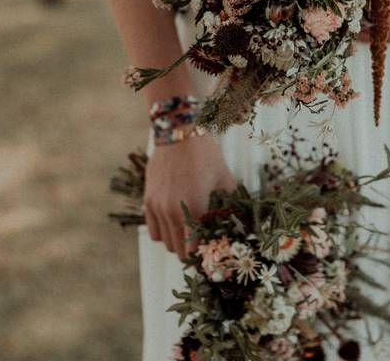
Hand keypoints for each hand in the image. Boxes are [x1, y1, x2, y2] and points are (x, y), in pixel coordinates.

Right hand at [144, 133, 235, 258]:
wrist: (178, 135)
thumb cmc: (205, 156)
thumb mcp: (224, 179)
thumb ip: (231, 204)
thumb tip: (241, 223)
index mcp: (194, 209)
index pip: (194, 249)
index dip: (204, 254)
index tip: (212, 251)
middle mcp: (173, 213)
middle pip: (179, 251)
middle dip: (191, 251)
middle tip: (203, 244)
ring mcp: (158, 208)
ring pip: (165, 243)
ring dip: (178, 243)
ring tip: (190, 233)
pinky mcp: (148, 202)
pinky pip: (153, 231)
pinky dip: (163, 233)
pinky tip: (175, 224)